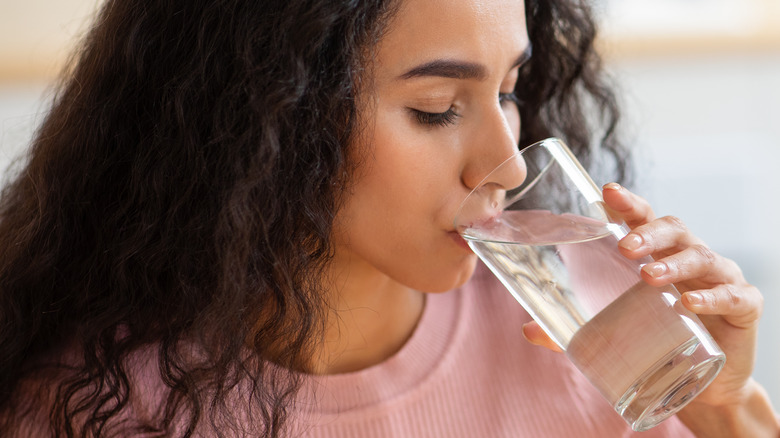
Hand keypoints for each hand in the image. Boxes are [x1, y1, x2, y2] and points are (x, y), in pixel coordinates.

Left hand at [522, 183, 776, 435]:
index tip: (607, 192)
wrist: (703, 385)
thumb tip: (527, 330)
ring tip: (649, 277)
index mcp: (657, 255)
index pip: (643, 219)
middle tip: (625, 247)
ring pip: (701, 256)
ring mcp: (719, 279)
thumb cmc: (656, 341)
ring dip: (674, 263)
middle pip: (673, 229)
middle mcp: (688, 259)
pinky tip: (689, 305)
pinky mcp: (744, 306)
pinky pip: (733, 294)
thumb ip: (573, 331)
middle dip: (648, 233)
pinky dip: (712, 297)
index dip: (627, 203)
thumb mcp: (613, 333)